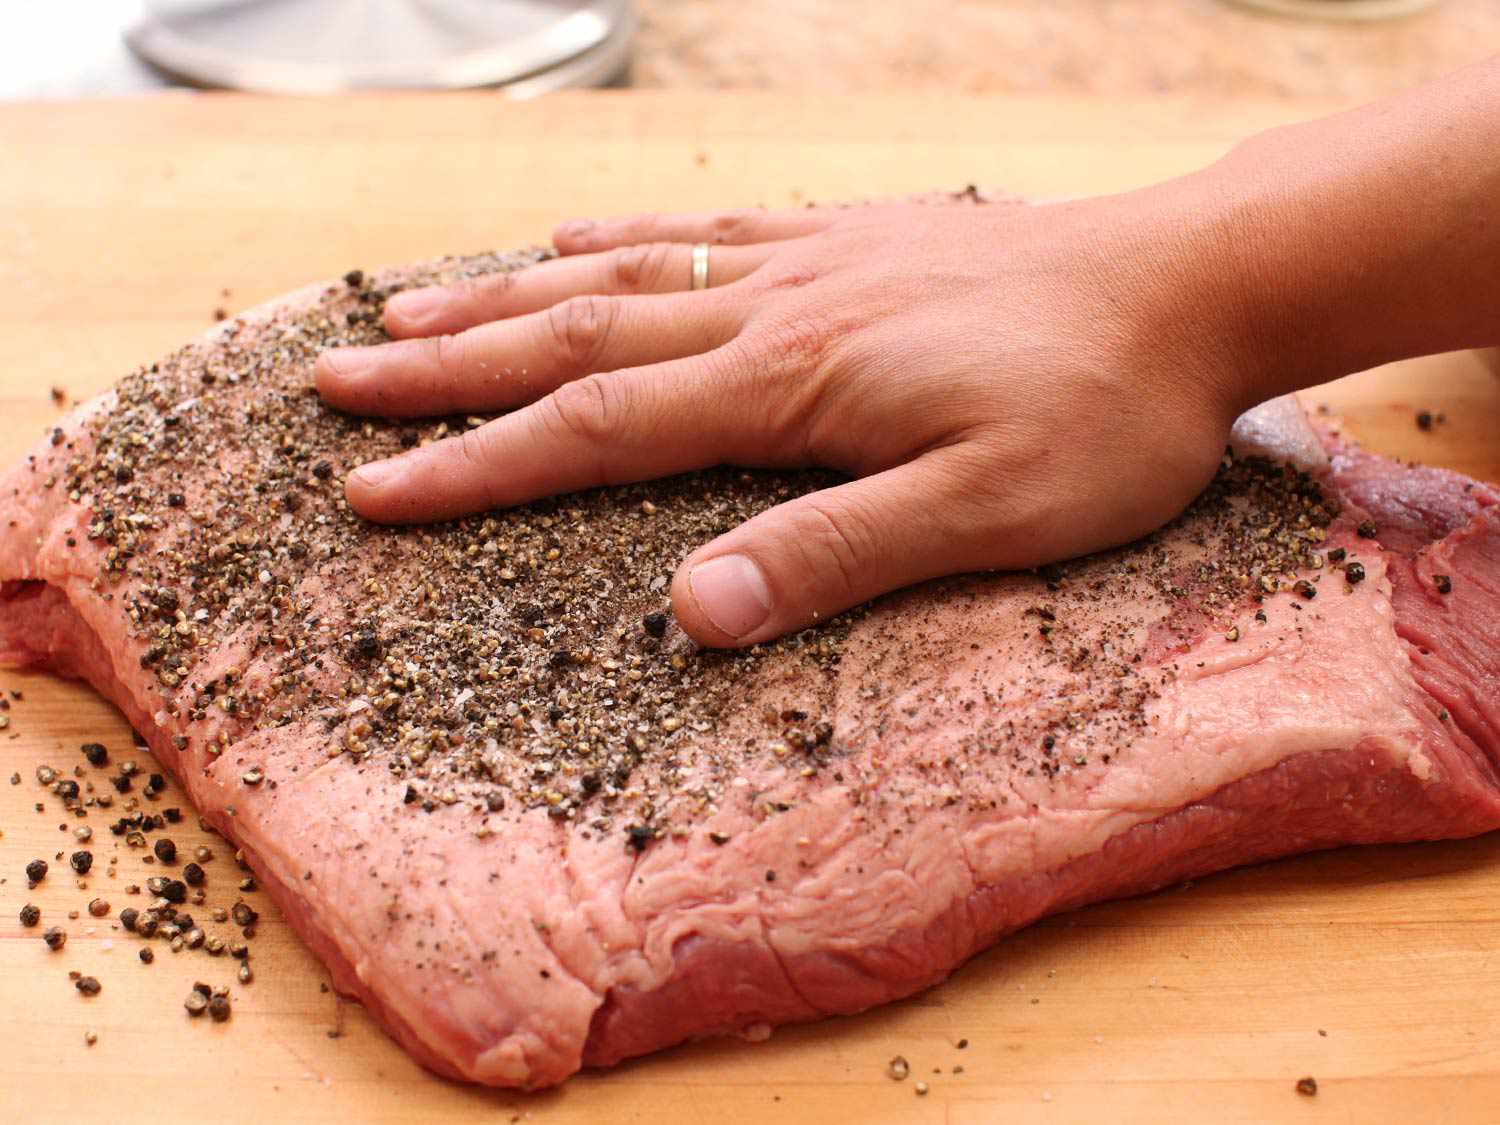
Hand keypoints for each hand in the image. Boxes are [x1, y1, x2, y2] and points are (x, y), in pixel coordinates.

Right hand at [316, 189, 1255, 647]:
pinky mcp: (851, 239)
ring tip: (406, 305)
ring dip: (503, 296)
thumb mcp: (987, 513)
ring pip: (620, 275)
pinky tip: (572, 237)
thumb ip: (835, 556)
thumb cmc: (1104, 412)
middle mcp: (774, 308)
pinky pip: (705, 230)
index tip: (370, 488)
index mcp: (790, 384)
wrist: (1195, 285)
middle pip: (573, 335)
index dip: (475, 463)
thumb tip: (688, 615)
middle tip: (333, 377)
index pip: (596, 428)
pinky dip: (622, 238)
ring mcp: (808, 262)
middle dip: (445, 366)